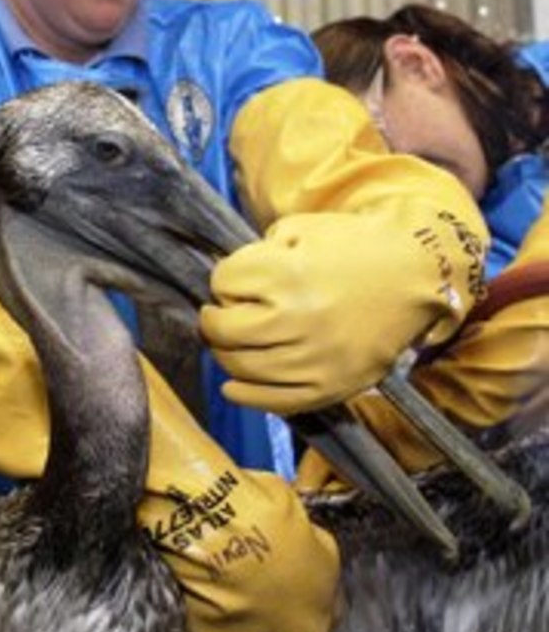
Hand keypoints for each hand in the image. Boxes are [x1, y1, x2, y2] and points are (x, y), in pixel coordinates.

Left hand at [200, 211, 470, 413]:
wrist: (415, 276)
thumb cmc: (353, 247)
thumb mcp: (299, 230)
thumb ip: (257, 255)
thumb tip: (223, 287)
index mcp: (289, 275)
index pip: (223, 283)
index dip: (225, 278)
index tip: (236, 279)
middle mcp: (299, 320)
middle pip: (223, 328)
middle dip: (215, 318)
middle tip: (222, 313)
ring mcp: (314, 359)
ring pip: (240, 365)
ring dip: (226, 351)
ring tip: (233, 340)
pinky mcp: (329, 387)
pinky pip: (272, 401)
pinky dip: (244, 393)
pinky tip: (233, 383)